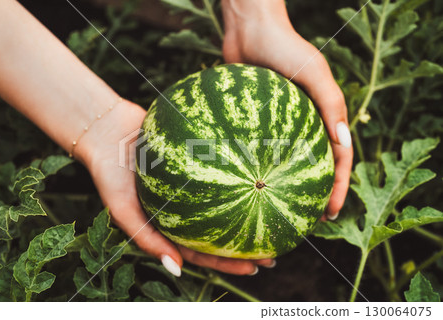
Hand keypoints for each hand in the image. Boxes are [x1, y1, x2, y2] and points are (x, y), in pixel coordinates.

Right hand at [80, 99, 273, 276]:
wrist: (107, 132)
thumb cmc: (111, 174)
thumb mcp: (122, 211)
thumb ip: (147, 239)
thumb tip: (177, 269)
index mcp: (173, 226)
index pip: (205, 251)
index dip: (229, 262)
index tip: (255, 267)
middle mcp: (187, 209)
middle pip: (221, 231)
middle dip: (247, 245)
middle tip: (274, 251)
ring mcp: (194, 185)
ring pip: (227, 202)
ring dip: (250, 211)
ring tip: (276, 217)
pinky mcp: (197, 159)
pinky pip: (222, 169)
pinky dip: (239, 174)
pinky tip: (260, 172)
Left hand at [222, 0, 352, 219]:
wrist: (249, 29)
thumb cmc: (285, 47)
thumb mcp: (315, 73)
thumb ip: (332, 105)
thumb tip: (344, 144)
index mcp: (324, 116)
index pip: (337, 159)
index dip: (337, 188)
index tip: (330, 213)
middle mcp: (303, 124)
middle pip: (313, 166)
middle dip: (314, 195)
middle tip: (308, 221)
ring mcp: (278, 125)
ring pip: (286, 163)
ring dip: (287, 188)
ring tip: (281, 211)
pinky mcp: (254, 122)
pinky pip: (258, 150)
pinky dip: (258, 168)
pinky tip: (248, 186)